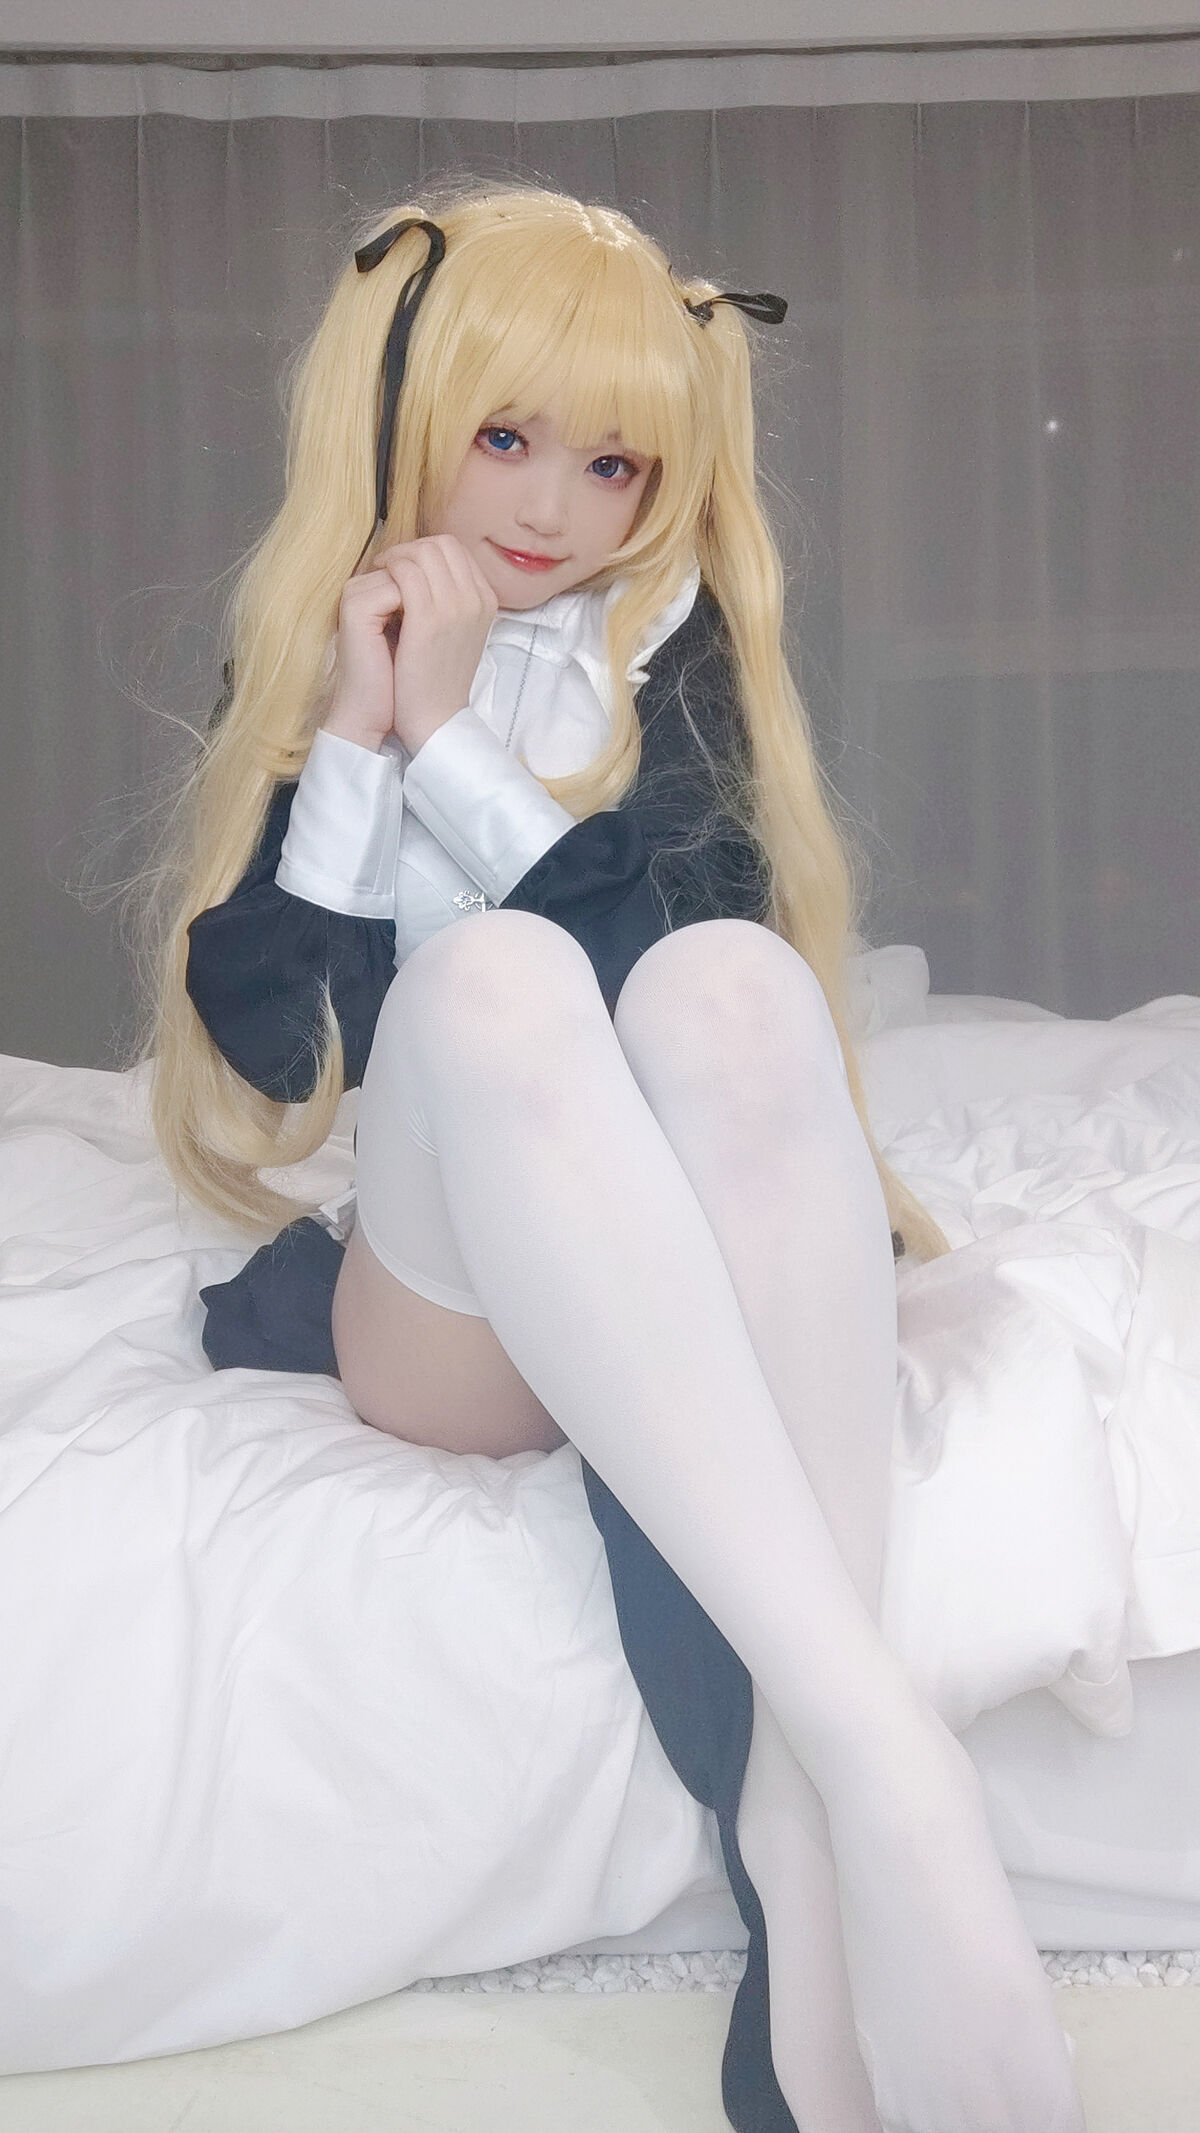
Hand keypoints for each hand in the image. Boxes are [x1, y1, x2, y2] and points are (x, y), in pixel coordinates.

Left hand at [377, 535, 498, 754]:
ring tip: (381, 573)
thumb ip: (452, 600)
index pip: (456, 552)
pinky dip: (389, 570)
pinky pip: (406, 572)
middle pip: (442, 545)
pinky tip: (378, 583)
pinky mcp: (430, 618)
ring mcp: (456, 607)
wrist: (435, 719)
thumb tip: (427, 572)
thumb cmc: (437, 679)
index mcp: (487, 601)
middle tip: (389, 566)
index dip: (425, 552)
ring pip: (424, 552)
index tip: (405, 567)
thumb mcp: (457, 634)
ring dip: (397, 557)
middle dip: (411, 548)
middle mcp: (477, 599)